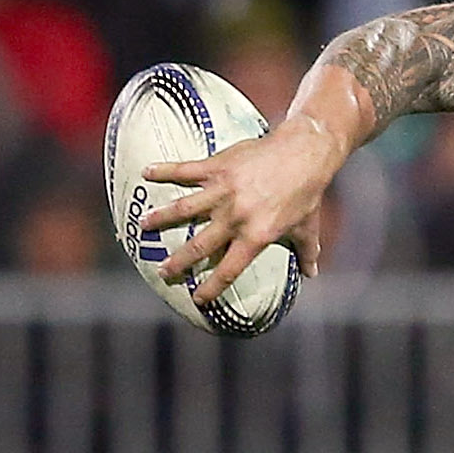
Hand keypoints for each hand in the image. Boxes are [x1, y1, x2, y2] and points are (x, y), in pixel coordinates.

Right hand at [143, 115, 345, 302]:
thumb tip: (310, 273)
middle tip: (161, 271)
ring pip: (185, 208)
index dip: (212, 287)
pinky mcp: (217, 166)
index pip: (229, 270)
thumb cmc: (306, 193)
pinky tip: (146, 174)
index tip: (197, 298)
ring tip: (143, 225)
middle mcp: (234, 217)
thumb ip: (306, 252)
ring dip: (162, 217)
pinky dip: (165, 171)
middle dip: (179, 260)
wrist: (303, 153)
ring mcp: (223, 191)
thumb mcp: (307, 228)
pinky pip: (186, 170)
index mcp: (255, 236)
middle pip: (200, 244)